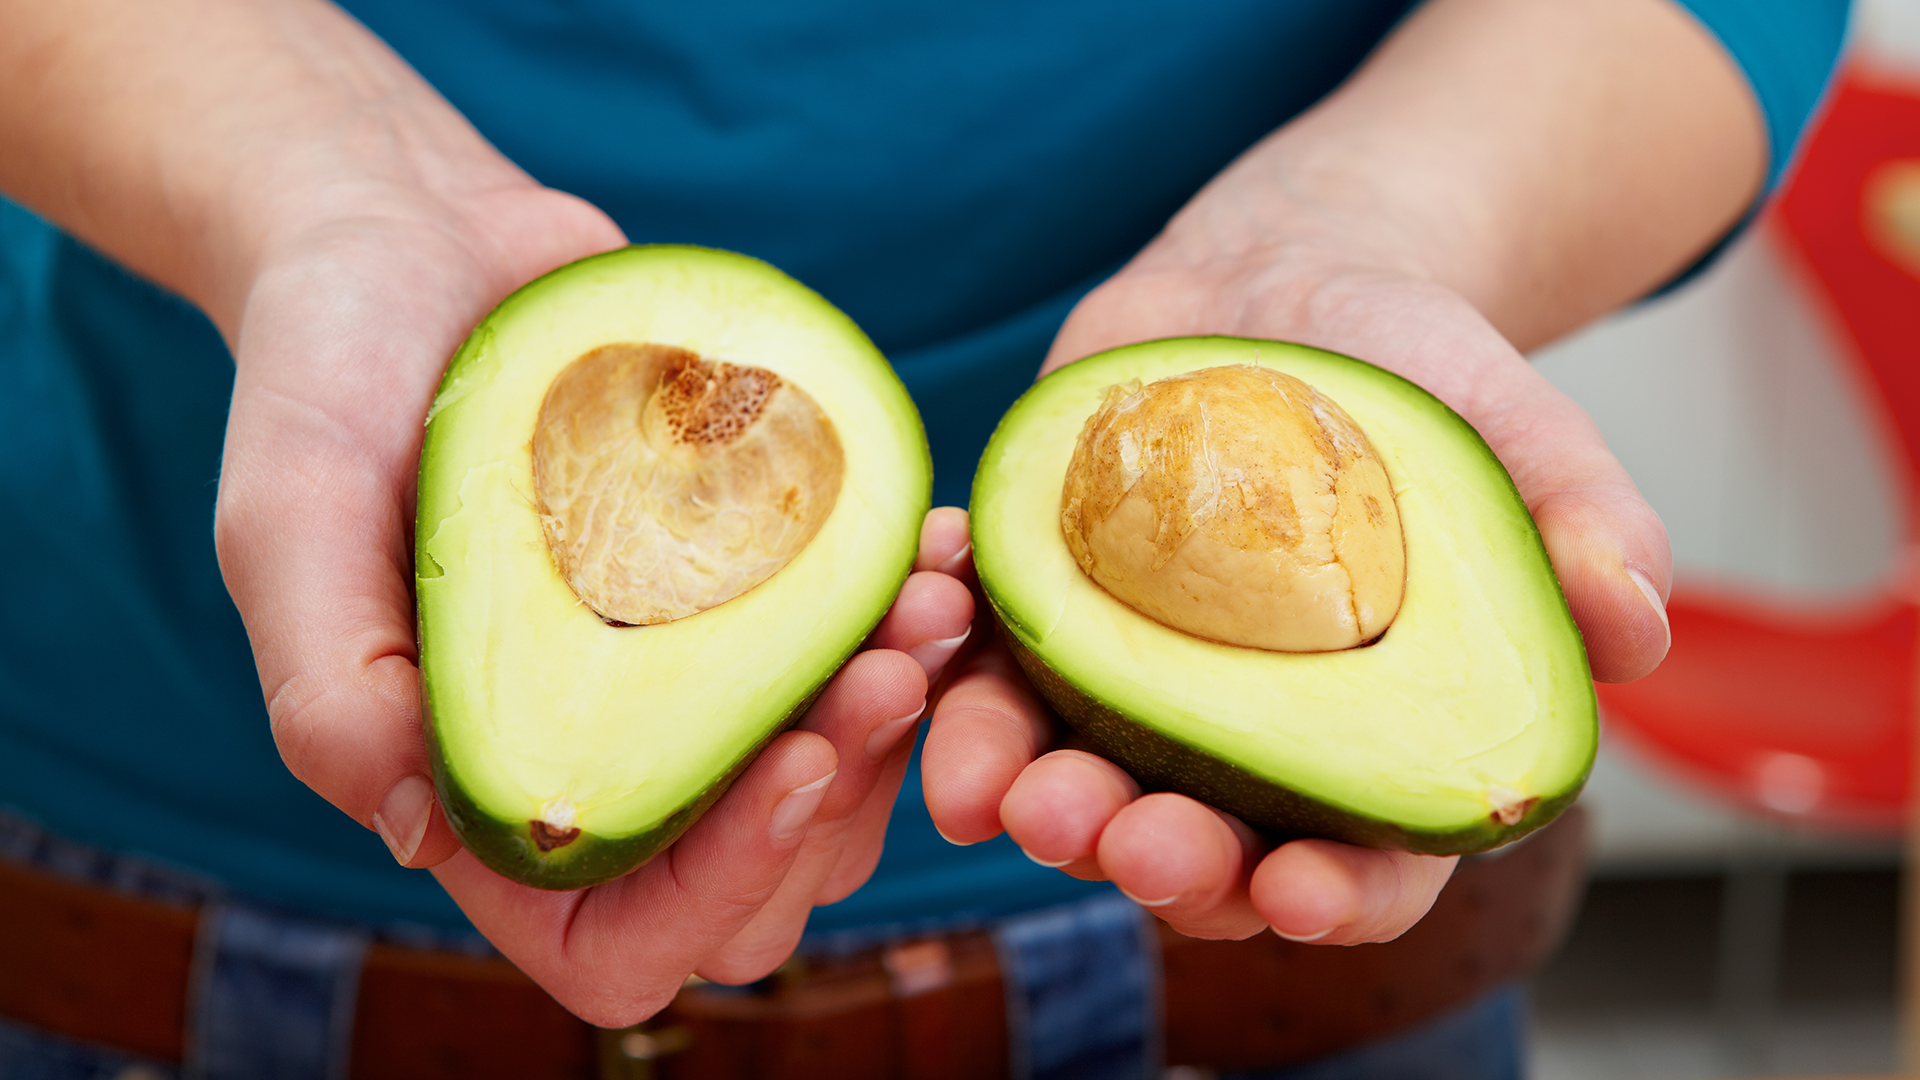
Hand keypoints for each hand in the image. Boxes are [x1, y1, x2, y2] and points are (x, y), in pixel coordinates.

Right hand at [212, 167, 973, 1022]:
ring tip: (932, 594)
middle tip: (895, 660)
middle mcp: (605, 762)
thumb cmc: (328, 374)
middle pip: (766, 885)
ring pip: (840, 783)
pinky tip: (933, 543)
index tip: (798, 756)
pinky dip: (911, 620)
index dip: (722, 885)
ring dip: (904, 713)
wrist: (418, 247)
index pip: (619, 940)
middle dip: (847, 792)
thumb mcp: (288, 515)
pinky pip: (860, 657)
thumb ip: (326, 684)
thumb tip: (414, 835)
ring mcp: (692, 687)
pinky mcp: (755, 602)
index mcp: (488, 794)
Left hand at [921, 176, 1672, 946]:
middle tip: (1131, 839)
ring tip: (1006, 795)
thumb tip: (1638, 628)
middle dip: (1164, 861)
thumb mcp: (1510, 426)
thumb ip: (1580, 523)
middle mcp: (1243, 738)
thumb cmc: (1415, 372)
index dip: (1339, 892)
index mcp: (1369, 739)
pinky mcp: (1045, 610)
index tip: (1299, 889)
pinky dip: (948, 690)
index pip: (1370, 859)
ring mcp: (1134, 681)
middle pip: (1206, 844)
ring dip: (1038, 805)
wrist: (1279, 282)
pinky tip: (920, 686)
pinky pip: (984, 671)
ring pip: (1078, 780)